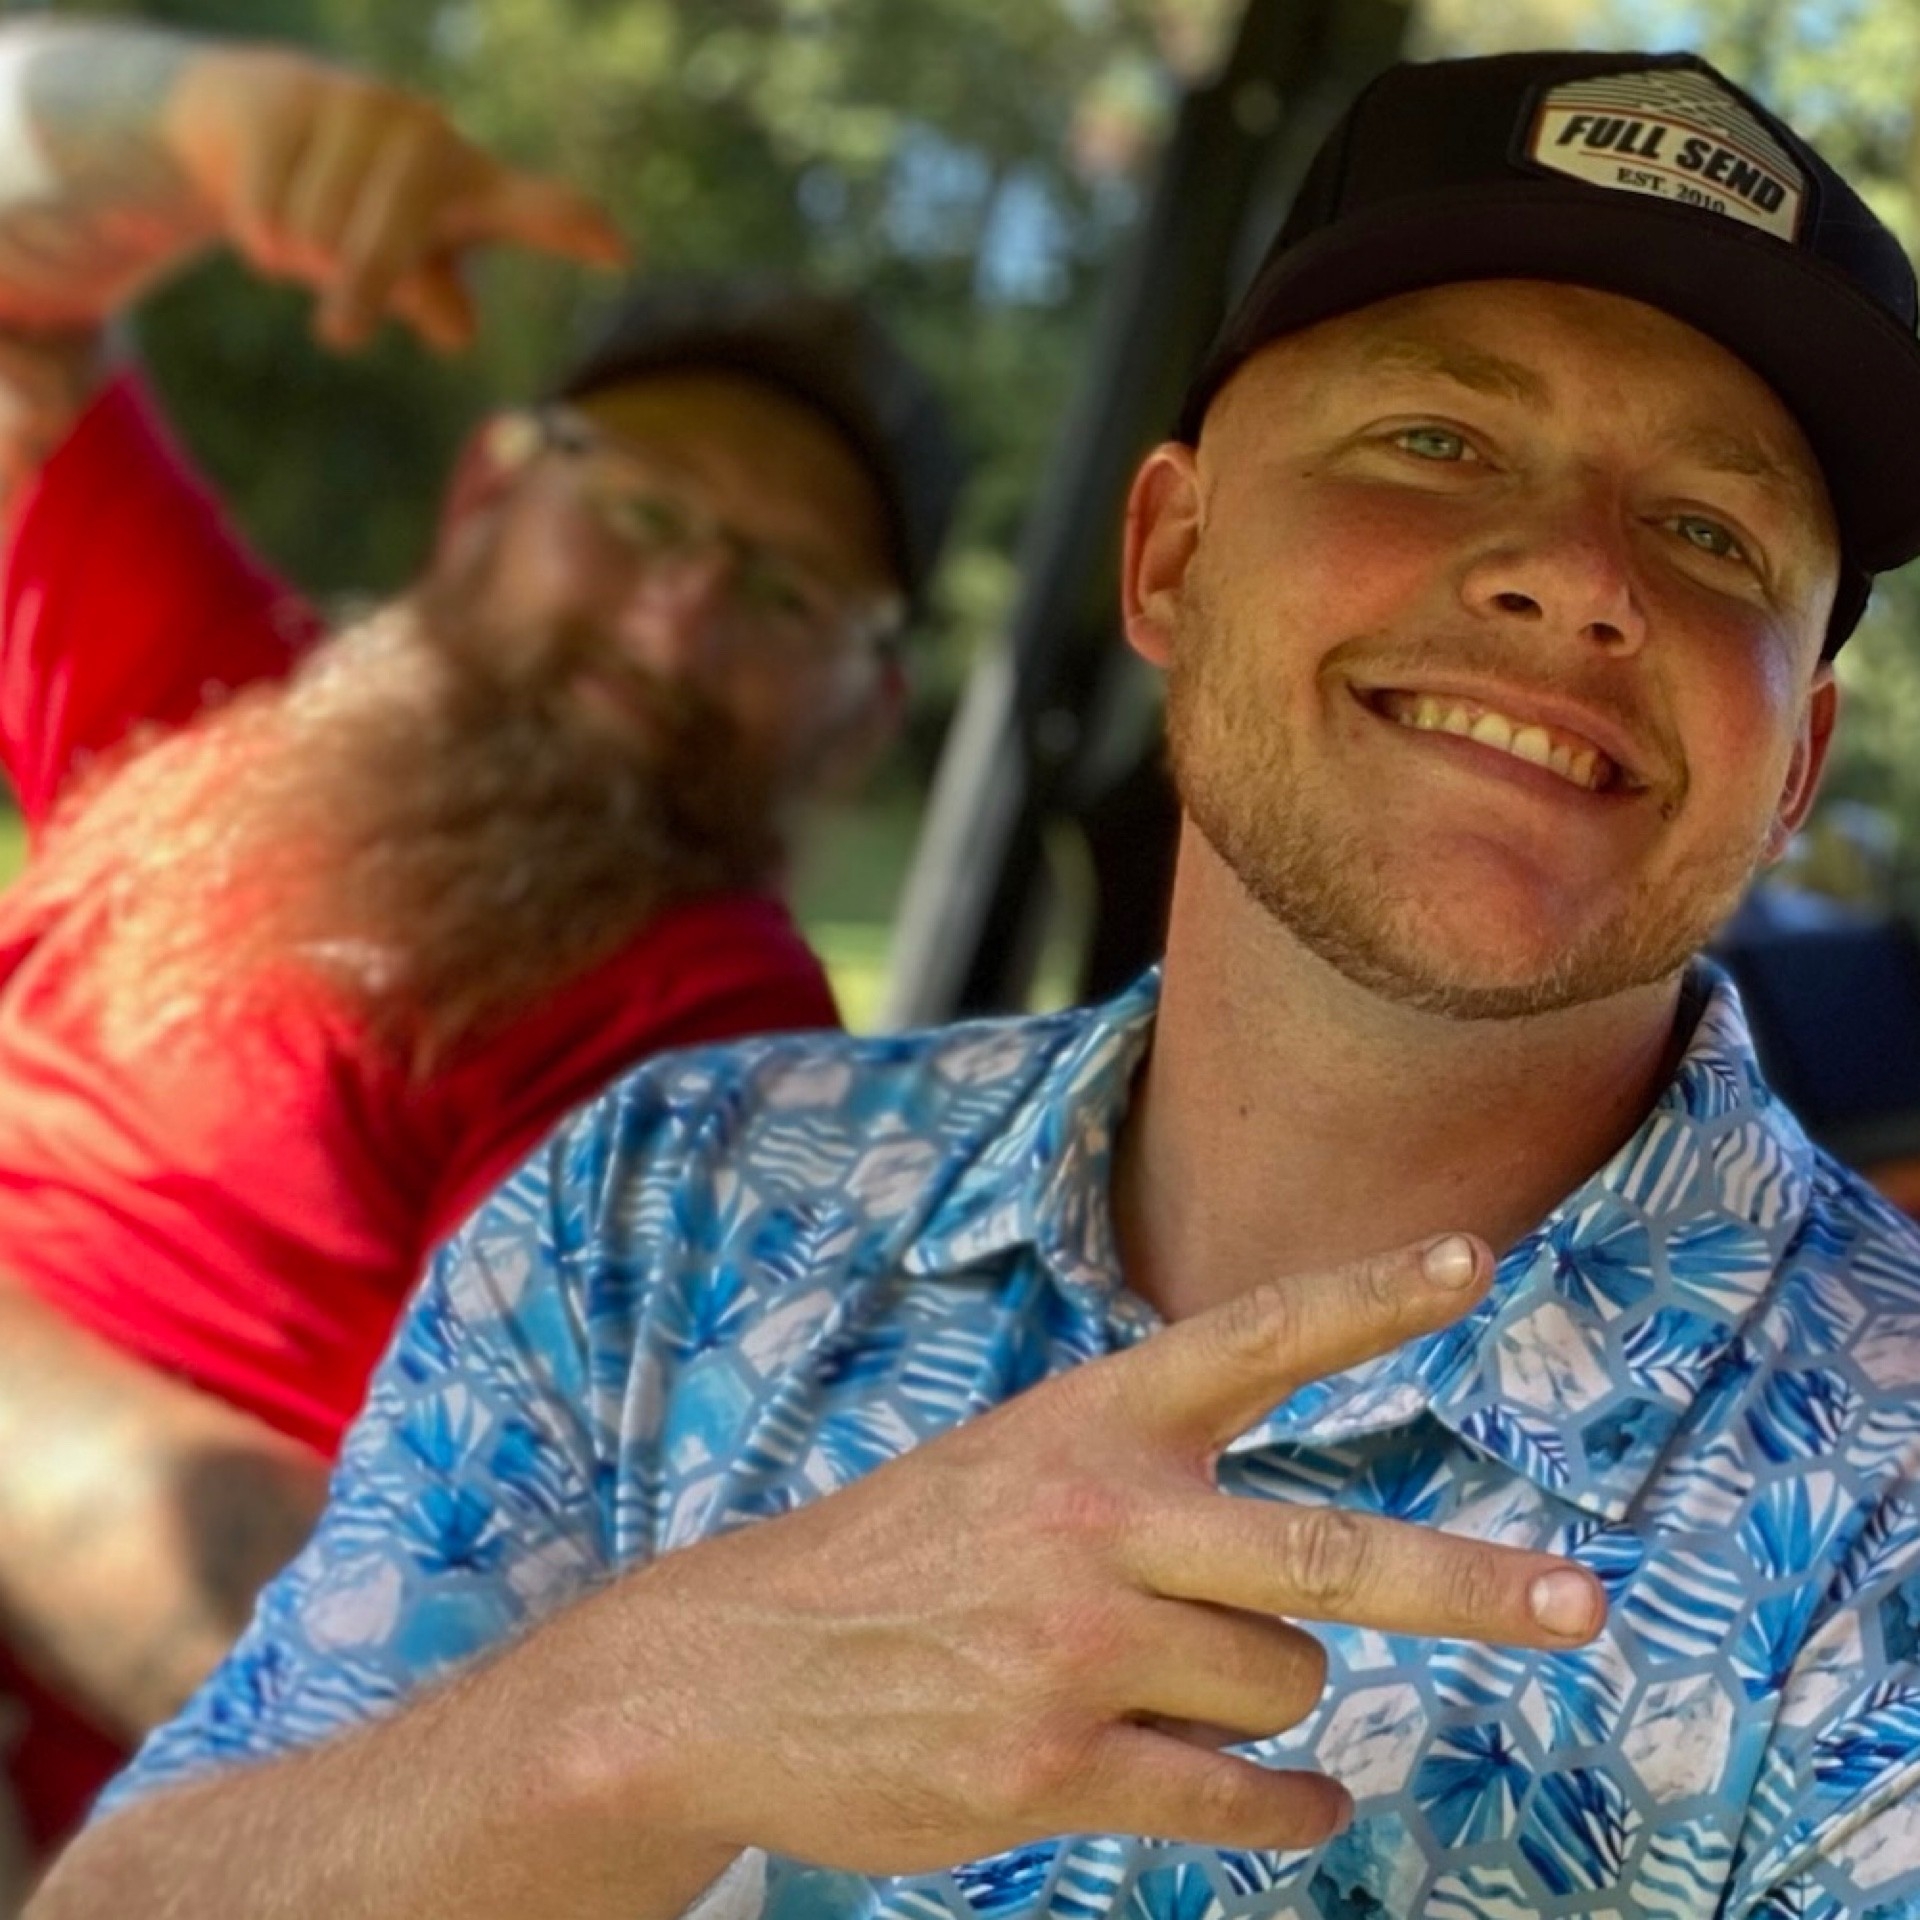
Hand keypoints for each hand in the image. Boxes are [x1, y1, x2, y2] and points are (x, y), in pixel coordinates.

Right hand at [160, 46, 626, 351]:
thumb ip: (437, 298)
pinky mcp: (289, 100)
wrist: (254, 117)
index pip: (536, 209)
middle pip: (388, 247)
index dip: (570, 228)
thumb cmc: (360, 207)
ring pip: (318, 233)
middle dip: (359, 291)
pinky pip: (268, 209)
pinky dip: (258, 236)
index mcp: (474, 186)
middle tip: (339, 334)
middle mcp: (427, 136)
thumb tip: (456, 328)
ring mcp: (360, 109)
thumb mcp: (409, 263)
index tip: (618, 253)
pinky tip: (262, 212)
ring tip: (298, 237)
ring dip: (296, 258)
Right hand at [557, 1234, 1604, 1875]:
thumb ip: (1147, 1486)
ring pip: (1280, 1686)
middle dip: (1473, 1584)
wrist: (730, 1666)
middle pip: (1331, 1555)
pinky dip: (1284, 1805)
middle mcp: (1094, 1518)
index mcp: (1083, 1419)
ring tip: (1165, 1682)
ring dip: (1261, 1694)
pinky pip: (1237, 1797)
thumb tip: (1321, 1603)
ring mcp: (1073, 1647)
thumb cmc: (894, 1558)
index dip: (1368, 1294)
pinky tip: (1295, 1801)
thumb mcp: (1007, 1466)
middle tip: (1584, 1605)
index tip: (1476, 1257)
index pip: (1251, 1337)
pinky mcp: (1050, 1767)